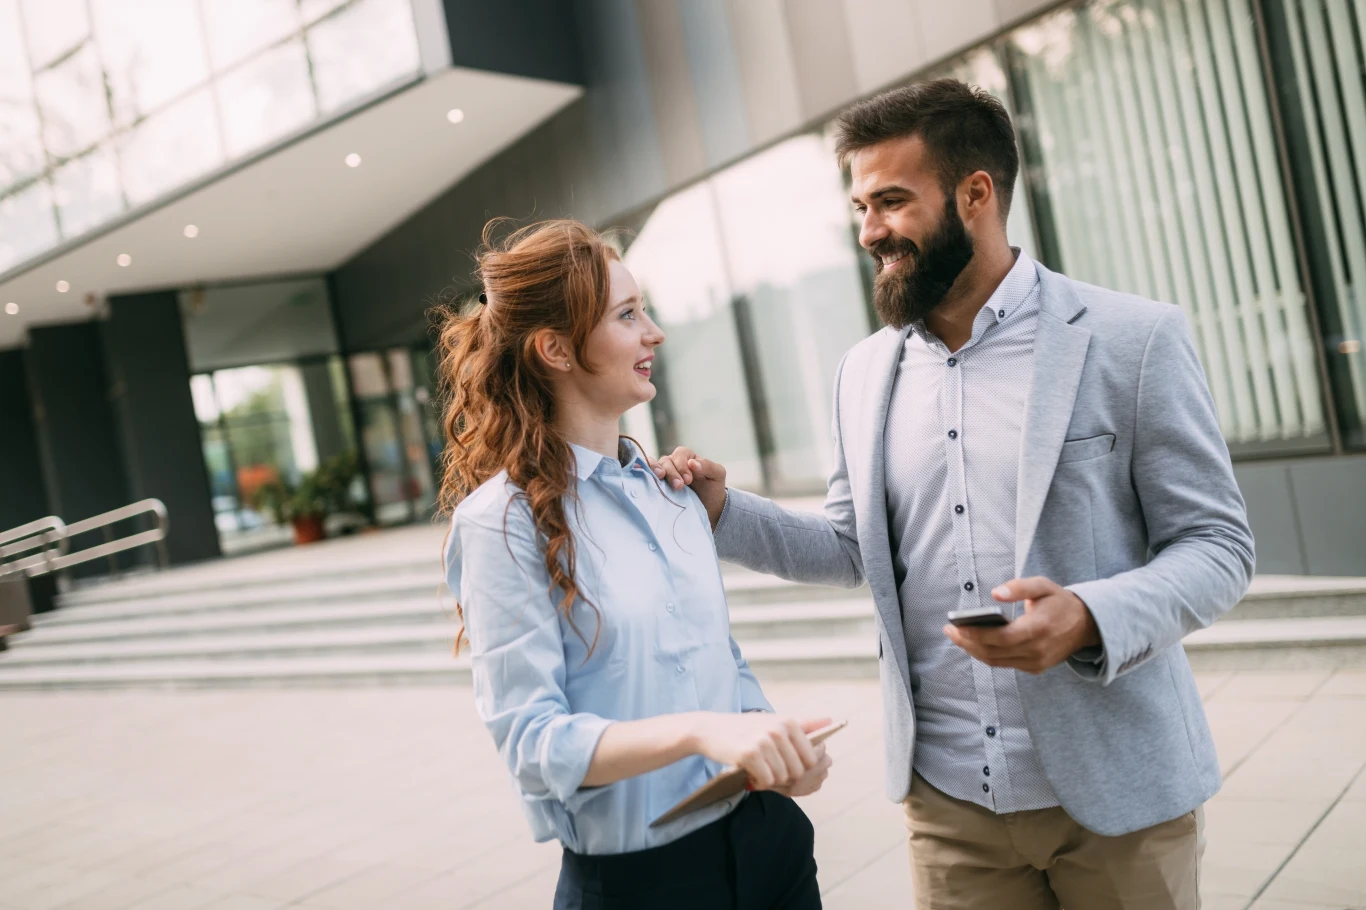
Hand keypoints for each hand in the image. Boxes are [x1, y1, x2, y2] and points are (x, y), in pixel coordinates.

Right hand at [652, 446, 726, 527]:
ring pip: (655, 466)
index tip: (688, 480)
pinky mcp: (657, 485)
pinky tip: (645, 479)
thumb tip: (692, 463)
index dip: (683, 465)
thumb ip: (707, 466)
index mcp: (687, 456)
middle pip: (666, 461)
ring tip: (660, 478)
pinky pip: (647, 475)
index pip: (681, 454)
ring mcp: (664, 473)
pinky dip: (644, 473)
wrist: (708, 508)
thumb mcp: (717, 475)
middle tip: (679, 486)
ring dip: (656, 471)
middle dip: (672, 472)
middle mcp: (673, 462)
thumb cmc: (713, 488)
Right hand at [690, 714, 829, 789]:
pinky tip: (750, 771)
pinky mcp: (749, 754)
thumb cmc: (745, 728)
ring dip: (770, 779)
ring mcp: (764, 742)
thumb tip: (830, 721)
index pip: (812, 758)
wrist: (710, 729)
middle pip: (798, 771)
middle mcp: (778, 730)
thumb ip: (804, 724)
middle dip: (785, 776)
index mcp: (789, 722)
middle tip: (769, 768)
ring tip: (758, 768)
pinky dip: (759, 781)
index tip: (785, 764)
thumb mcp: (774, 721)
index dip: (800, 768)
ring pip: (782, 777)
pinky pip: (766, 780)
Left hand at [943, 576, 1100, 673]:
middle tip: (949, 630)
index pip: (1002, 637)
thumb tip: (996, 594)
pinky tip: (974, 643)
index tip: (956, 627)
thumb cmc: (1060, 602)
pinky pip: (1005, 664)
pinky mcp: (1035, 668)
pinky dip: (987, 655)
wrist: (1086, 625)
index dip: (977, 634)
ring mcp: (1036, 662)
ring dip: (974, 650)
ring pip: (996, 661)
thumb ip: (1019, 587)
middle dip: (968, 642)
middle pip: (994, 652)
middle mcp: (1037, 650)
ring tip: (957, 636)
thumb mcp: (1044, 586)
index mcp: (1039, 629)